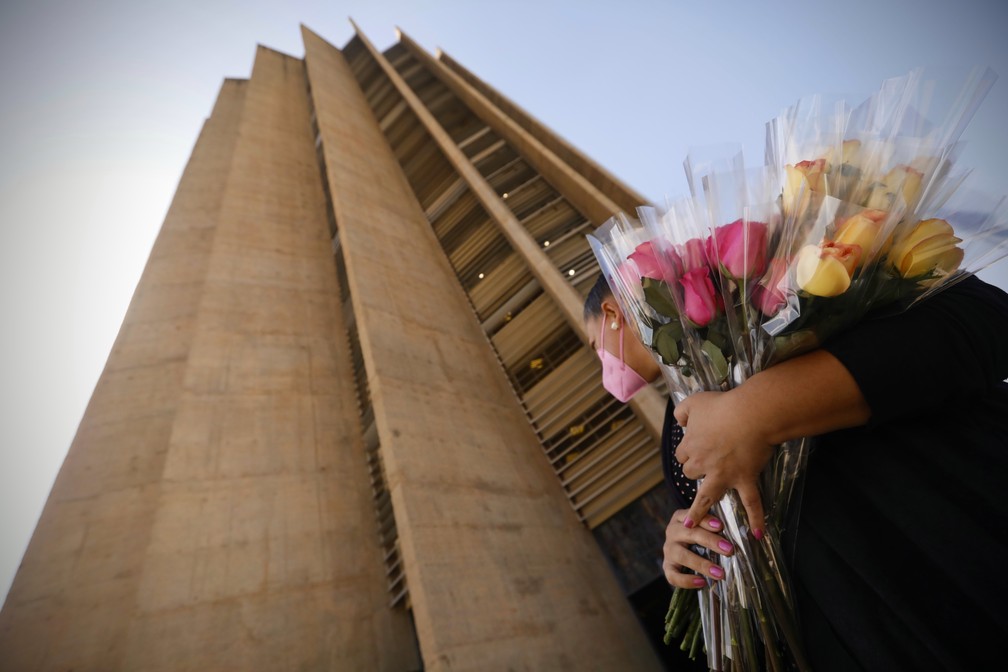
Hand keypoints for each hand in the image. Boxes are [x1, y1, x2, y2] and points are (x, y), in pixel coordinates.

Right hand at [663, 509, 733, 587]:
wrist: (682, 548)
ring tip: (720, 573)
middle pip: (690, 534)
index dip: (706, 520)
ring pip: (682, 555)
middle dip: (710, 541)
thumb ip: (716, 526)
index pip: (693, 516)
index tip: (721, 526)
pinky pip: (673, 575)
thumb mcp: (706, 527)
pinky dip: (686, 580)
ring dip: (702, 564)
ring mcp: (668, 549)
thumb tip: (745, 530)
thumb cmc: (700, 535)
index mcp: (681, 517)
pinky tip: (701, 582)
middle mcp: (672, 531)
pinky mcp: (667, 566)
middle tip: (729, 550)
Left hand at [673, 390, 774, 540]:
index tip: (695, 446)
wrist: (751, 413)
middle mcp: (703, 464)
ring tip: (693, 524)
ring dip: (699, 511)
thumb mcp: (694, 401)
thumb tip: (680, 422)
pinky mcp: (745, 478)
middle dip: (695, 472)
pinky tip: (757, 535)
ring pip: (707, 496)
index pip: (681, 455)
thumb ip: (682, 412)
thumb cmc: (723, 405)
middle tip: (705, 468)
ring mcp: (724, 475)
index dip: (688, 451)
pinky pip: (751, 503)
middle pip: (691, 474)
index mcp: (690, 446)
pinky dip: (756, 519)